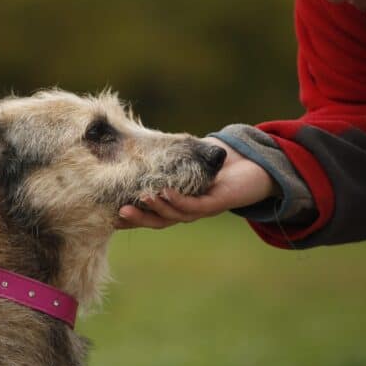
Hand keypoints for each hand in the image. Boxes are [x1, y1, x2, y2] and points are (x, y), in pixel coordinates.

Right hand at [117, 137, 277, 228]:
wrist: (256, 166)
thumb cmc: (220, 161)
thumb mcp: (188, 157)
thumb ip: (168, 156)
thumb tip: (139, 144)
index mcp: (178, 204)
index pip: (150, 214)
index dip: (131, 218)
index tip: (109, 216)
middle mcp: (188, 211)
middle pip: (159, 221)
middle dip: (138, 220)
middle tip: (119, 215)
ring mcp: (201, 210)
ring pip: (174, 215)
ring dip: (156, 209)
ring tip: (140, 199)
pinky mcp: (216, 204)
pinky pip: (193, 206)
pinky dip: (177, 201)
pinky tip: (165, 192)